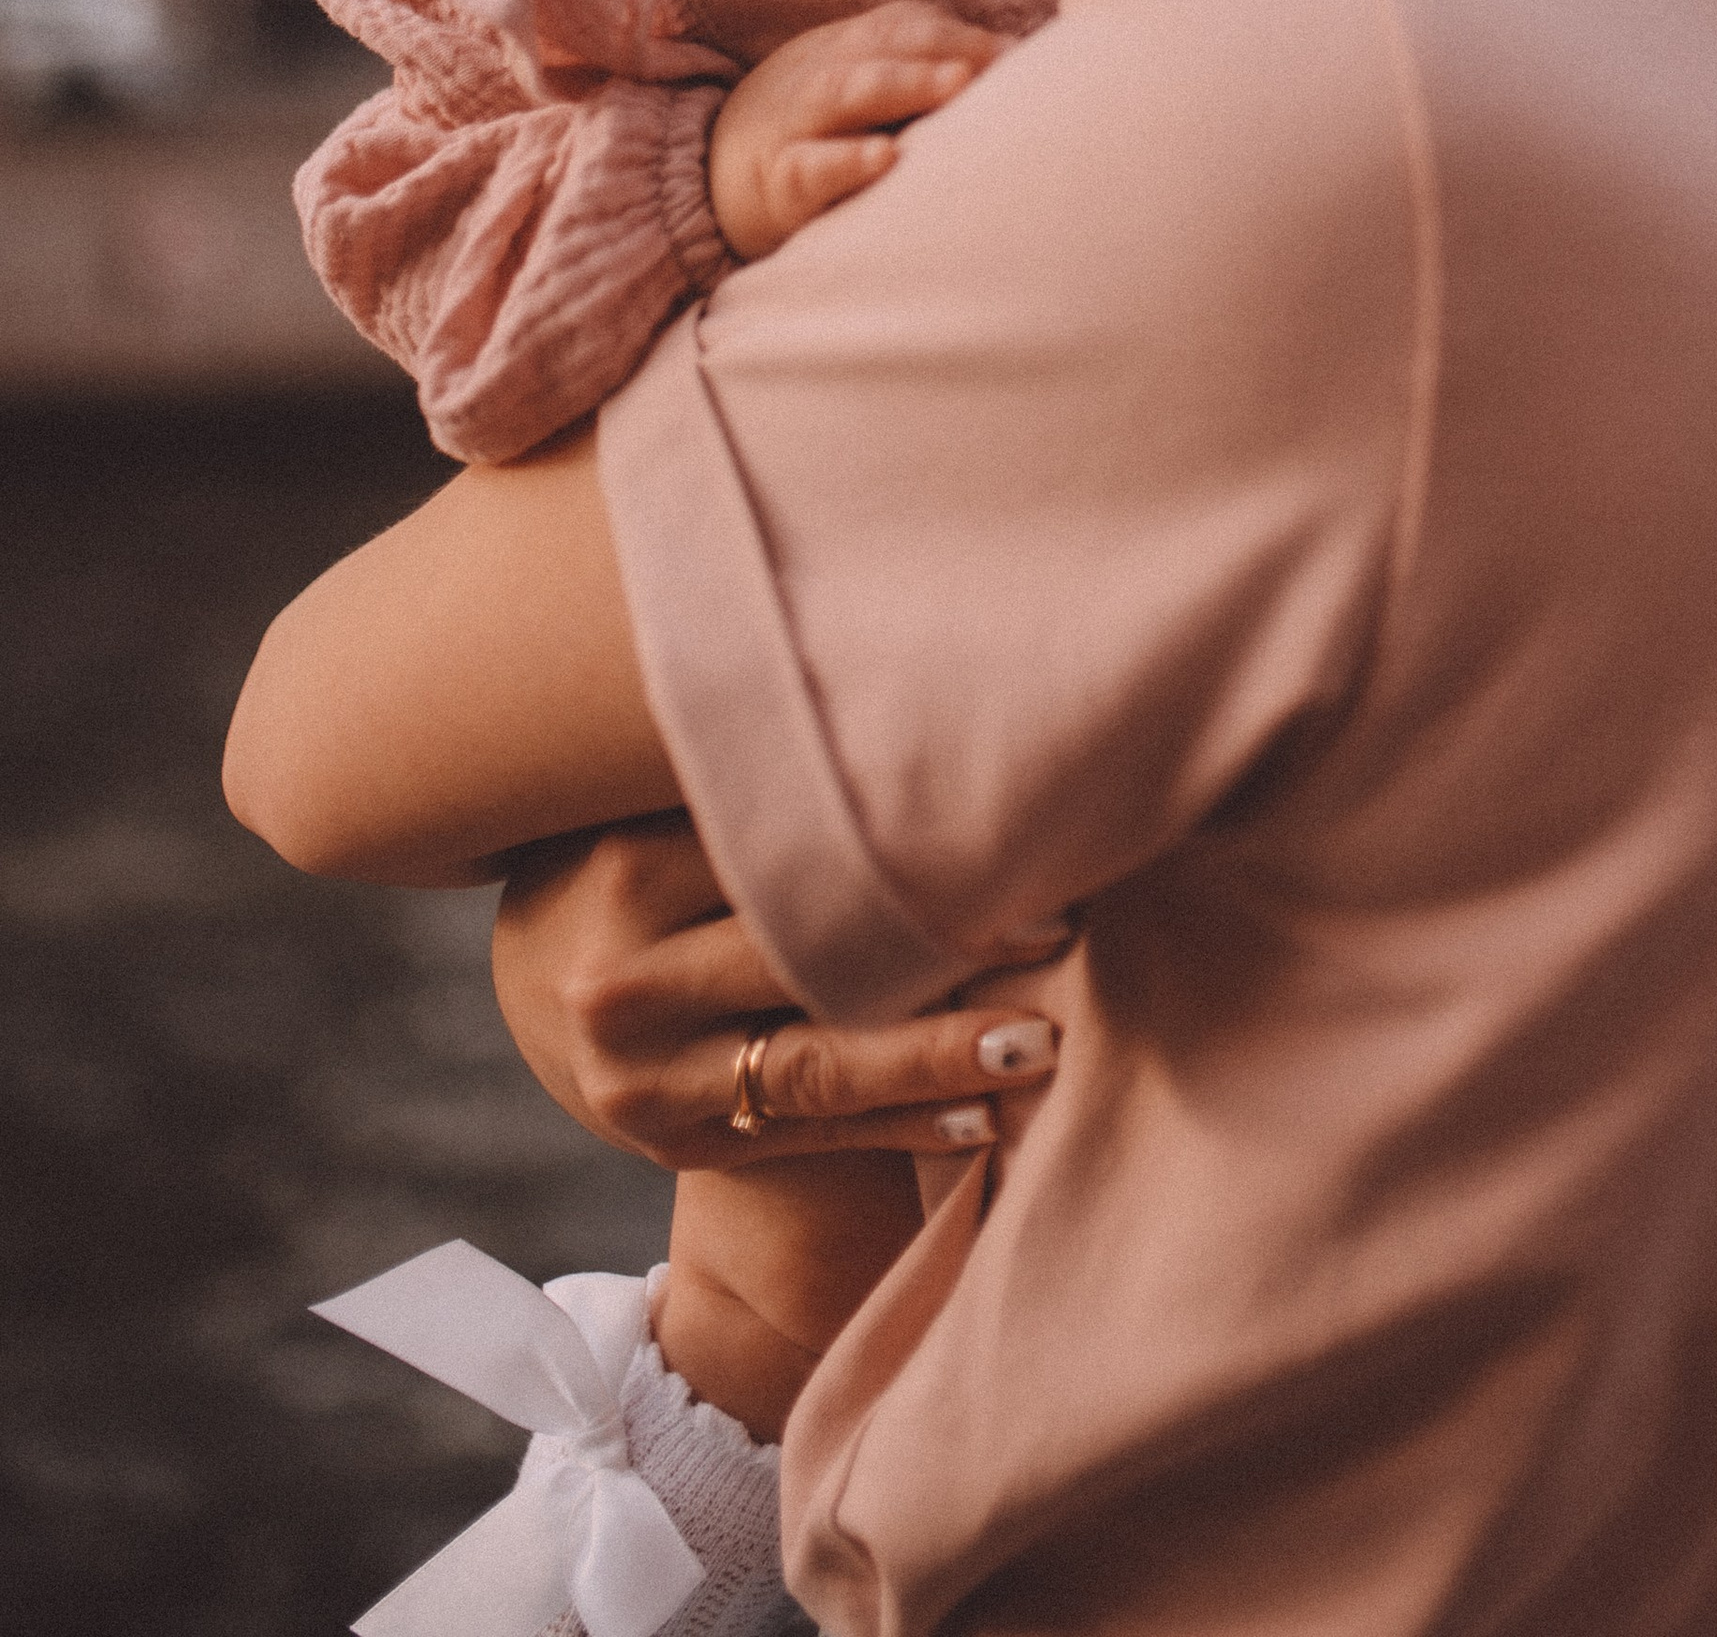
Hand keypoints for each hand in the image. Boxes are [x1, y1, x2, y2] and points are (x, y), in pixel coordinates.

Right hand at [490, 815, 1065, 1167]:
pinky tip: (987, 1116)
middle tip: (1058, 928)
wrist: (543, 982)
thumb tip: (917, 685)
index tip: (1013, 833)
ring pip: (815, 1068)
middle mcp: (620, 979)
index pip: (776, 851)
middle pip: (804, 962)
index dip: (901, 843)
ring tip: (1040, 1042)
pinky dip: (902, 1128)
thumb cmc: (640, 860)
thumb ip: (755, 770)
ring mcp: (640, 1078)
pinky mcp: (671, 1146)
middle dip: (941, 949)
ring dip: (935, 1058)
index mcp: (623, 867)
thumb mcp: (661, 803)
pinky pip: (806, 1141)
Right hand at [707, 1, 1008, 261]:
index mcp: (847, 50)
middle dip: (939, 46)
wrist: (712, 180)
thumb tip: (1021, 61)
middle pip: (880, 48)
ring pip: (844, 93)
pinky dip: (844, 161)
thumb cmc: (822, 136)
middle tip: (996, 60)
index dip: (958, 33)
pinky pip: (809, 168)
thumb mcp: (864, 91)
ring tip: (956, 84)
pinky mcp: (779, 182)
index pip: (904, 26)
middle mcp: (822, 75)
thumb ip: (929, 72)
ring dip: (903, 84)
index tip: (1018, 51)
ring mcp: (796, 124)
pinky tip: (884, 158)